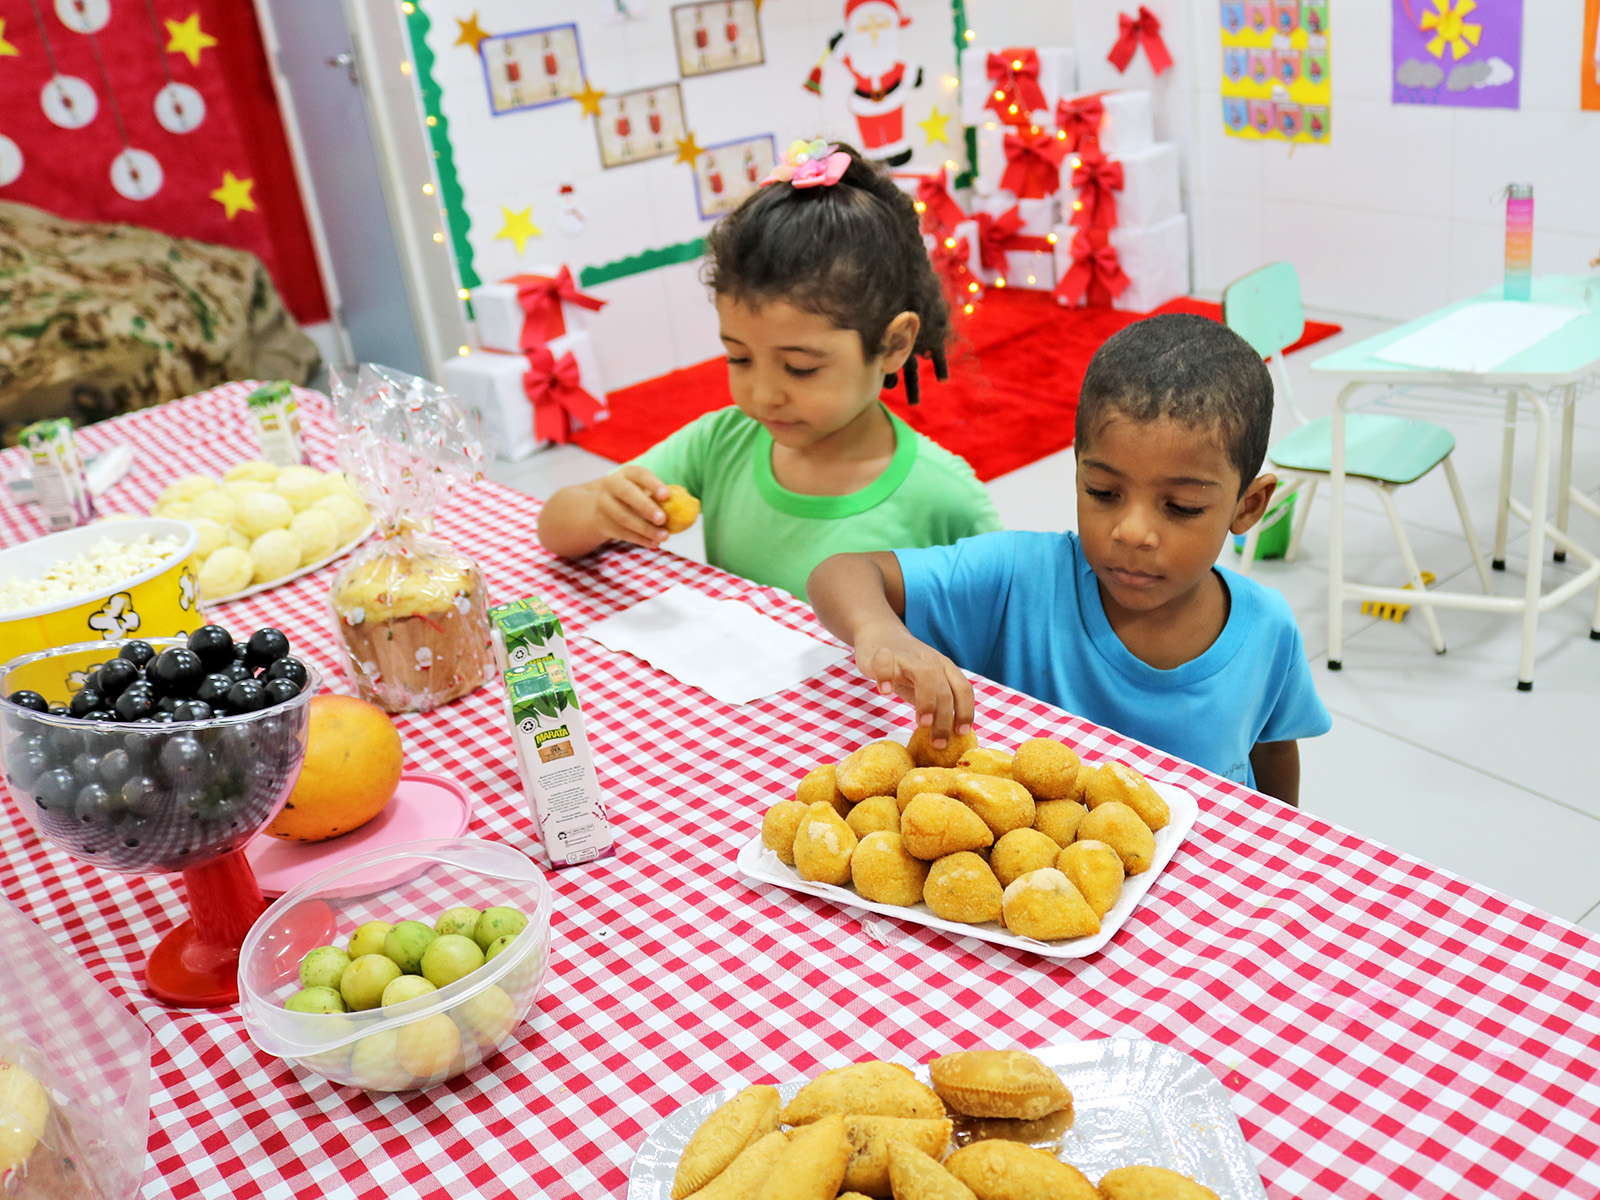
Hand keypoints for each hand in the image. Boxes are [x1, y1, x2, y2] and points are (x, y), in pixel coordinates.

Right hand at [594, 466, 672, 549]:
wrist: (604, 505)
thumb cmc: (635, 495)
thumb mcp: (644, 489)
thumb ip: (660, 495)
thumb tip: (688, 505)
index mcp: (627, 473)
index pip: (640, 474)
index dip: (653, 484)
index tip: (667, 495)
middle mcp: (612, 484)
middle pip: (627, 494)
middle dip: (646, 507)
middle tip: (663, 519)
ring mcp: (604, 504)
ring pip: (624, 517)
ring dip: (645, 529)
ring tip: (664, 536)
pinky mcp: (603, 522)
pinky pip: (622, 532)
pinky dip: (640, 539)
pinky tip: (654, 543)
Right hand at [853, 621, 974, 747]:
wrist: (880, 633)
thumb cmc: (906, 668)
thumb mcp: (927, 683)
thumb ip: (937, 701)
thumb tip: (949, 735)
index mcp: (945, 667)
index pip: (964, 688)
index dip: (966, 711)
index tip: (961, 733)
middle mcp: (930, 660)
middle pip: (945, 689)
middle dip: (944, 719)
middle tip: (938, 743)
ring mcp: (907, 656)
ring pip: (924, 674)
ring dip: (927, 700)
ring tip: (922, 723)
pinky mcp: (882, 653)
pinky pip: (886, 662)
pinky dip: (886, 676)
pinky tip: (885, 692)